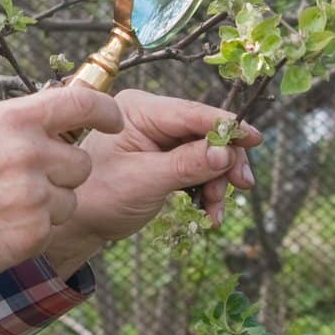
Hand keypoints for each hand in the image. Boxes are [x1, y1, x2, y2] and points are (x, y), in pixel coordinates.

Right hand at [0, 85, 123, 299]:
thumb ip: (15, 120)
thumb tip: (53, 112)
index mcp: (15, 120)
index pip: (83, 104)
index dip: (106, 111)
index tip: (113, 118)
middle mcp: (30, 154)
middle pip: (80, 161)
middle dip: (62, 171)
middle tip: (27, 180)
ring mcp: (33, 196)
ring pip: (69, 198)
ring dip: (48, 204)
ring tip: (4, 205)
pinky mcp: (32, 233)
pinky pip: (51, 227)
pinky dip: (32, 229)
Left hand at [42, 90, 260, 277]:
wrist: (80, 225)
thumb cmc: (100, 197)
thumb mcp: (145, 181)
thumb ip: (186, 165)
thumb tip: (225, 152)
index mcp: (138, 110)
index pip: (192, 112)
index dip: (226, 125)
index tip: (254, 139)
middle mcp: (151, 117)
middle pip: (205, 132)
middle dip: (224, 161)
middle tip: (241, 186)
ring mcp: (158, 137)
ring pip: (206, 151)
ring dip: (217, 181)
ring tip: (215, 210)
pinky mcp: (164, 157)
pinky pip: (198, 166)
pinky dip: (207, 188)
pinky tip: (209, 212)